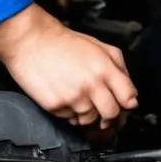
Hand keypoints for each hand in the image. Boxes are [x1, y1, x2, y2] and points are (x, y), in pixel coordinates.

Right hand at [0, 4, 138, 127]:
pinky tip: (66, 97)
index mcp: (104, 68)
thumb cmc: (63, 42)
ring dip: (88, 114)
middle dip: (110, 115)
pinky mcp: (56, 105)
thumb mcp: (98, 46)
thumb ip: (118, 66)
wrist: (32, 41)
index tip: (124, 104)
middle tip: (104, 111)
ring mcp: (73, 97)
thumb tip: (128, 90)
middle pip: (112, 114)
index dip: (127, 103)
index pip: (128, 97)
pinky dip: (70, 113)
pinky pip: (70, 119)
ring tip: (79, 98)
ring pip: (90, 120)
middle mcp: (90, 84)